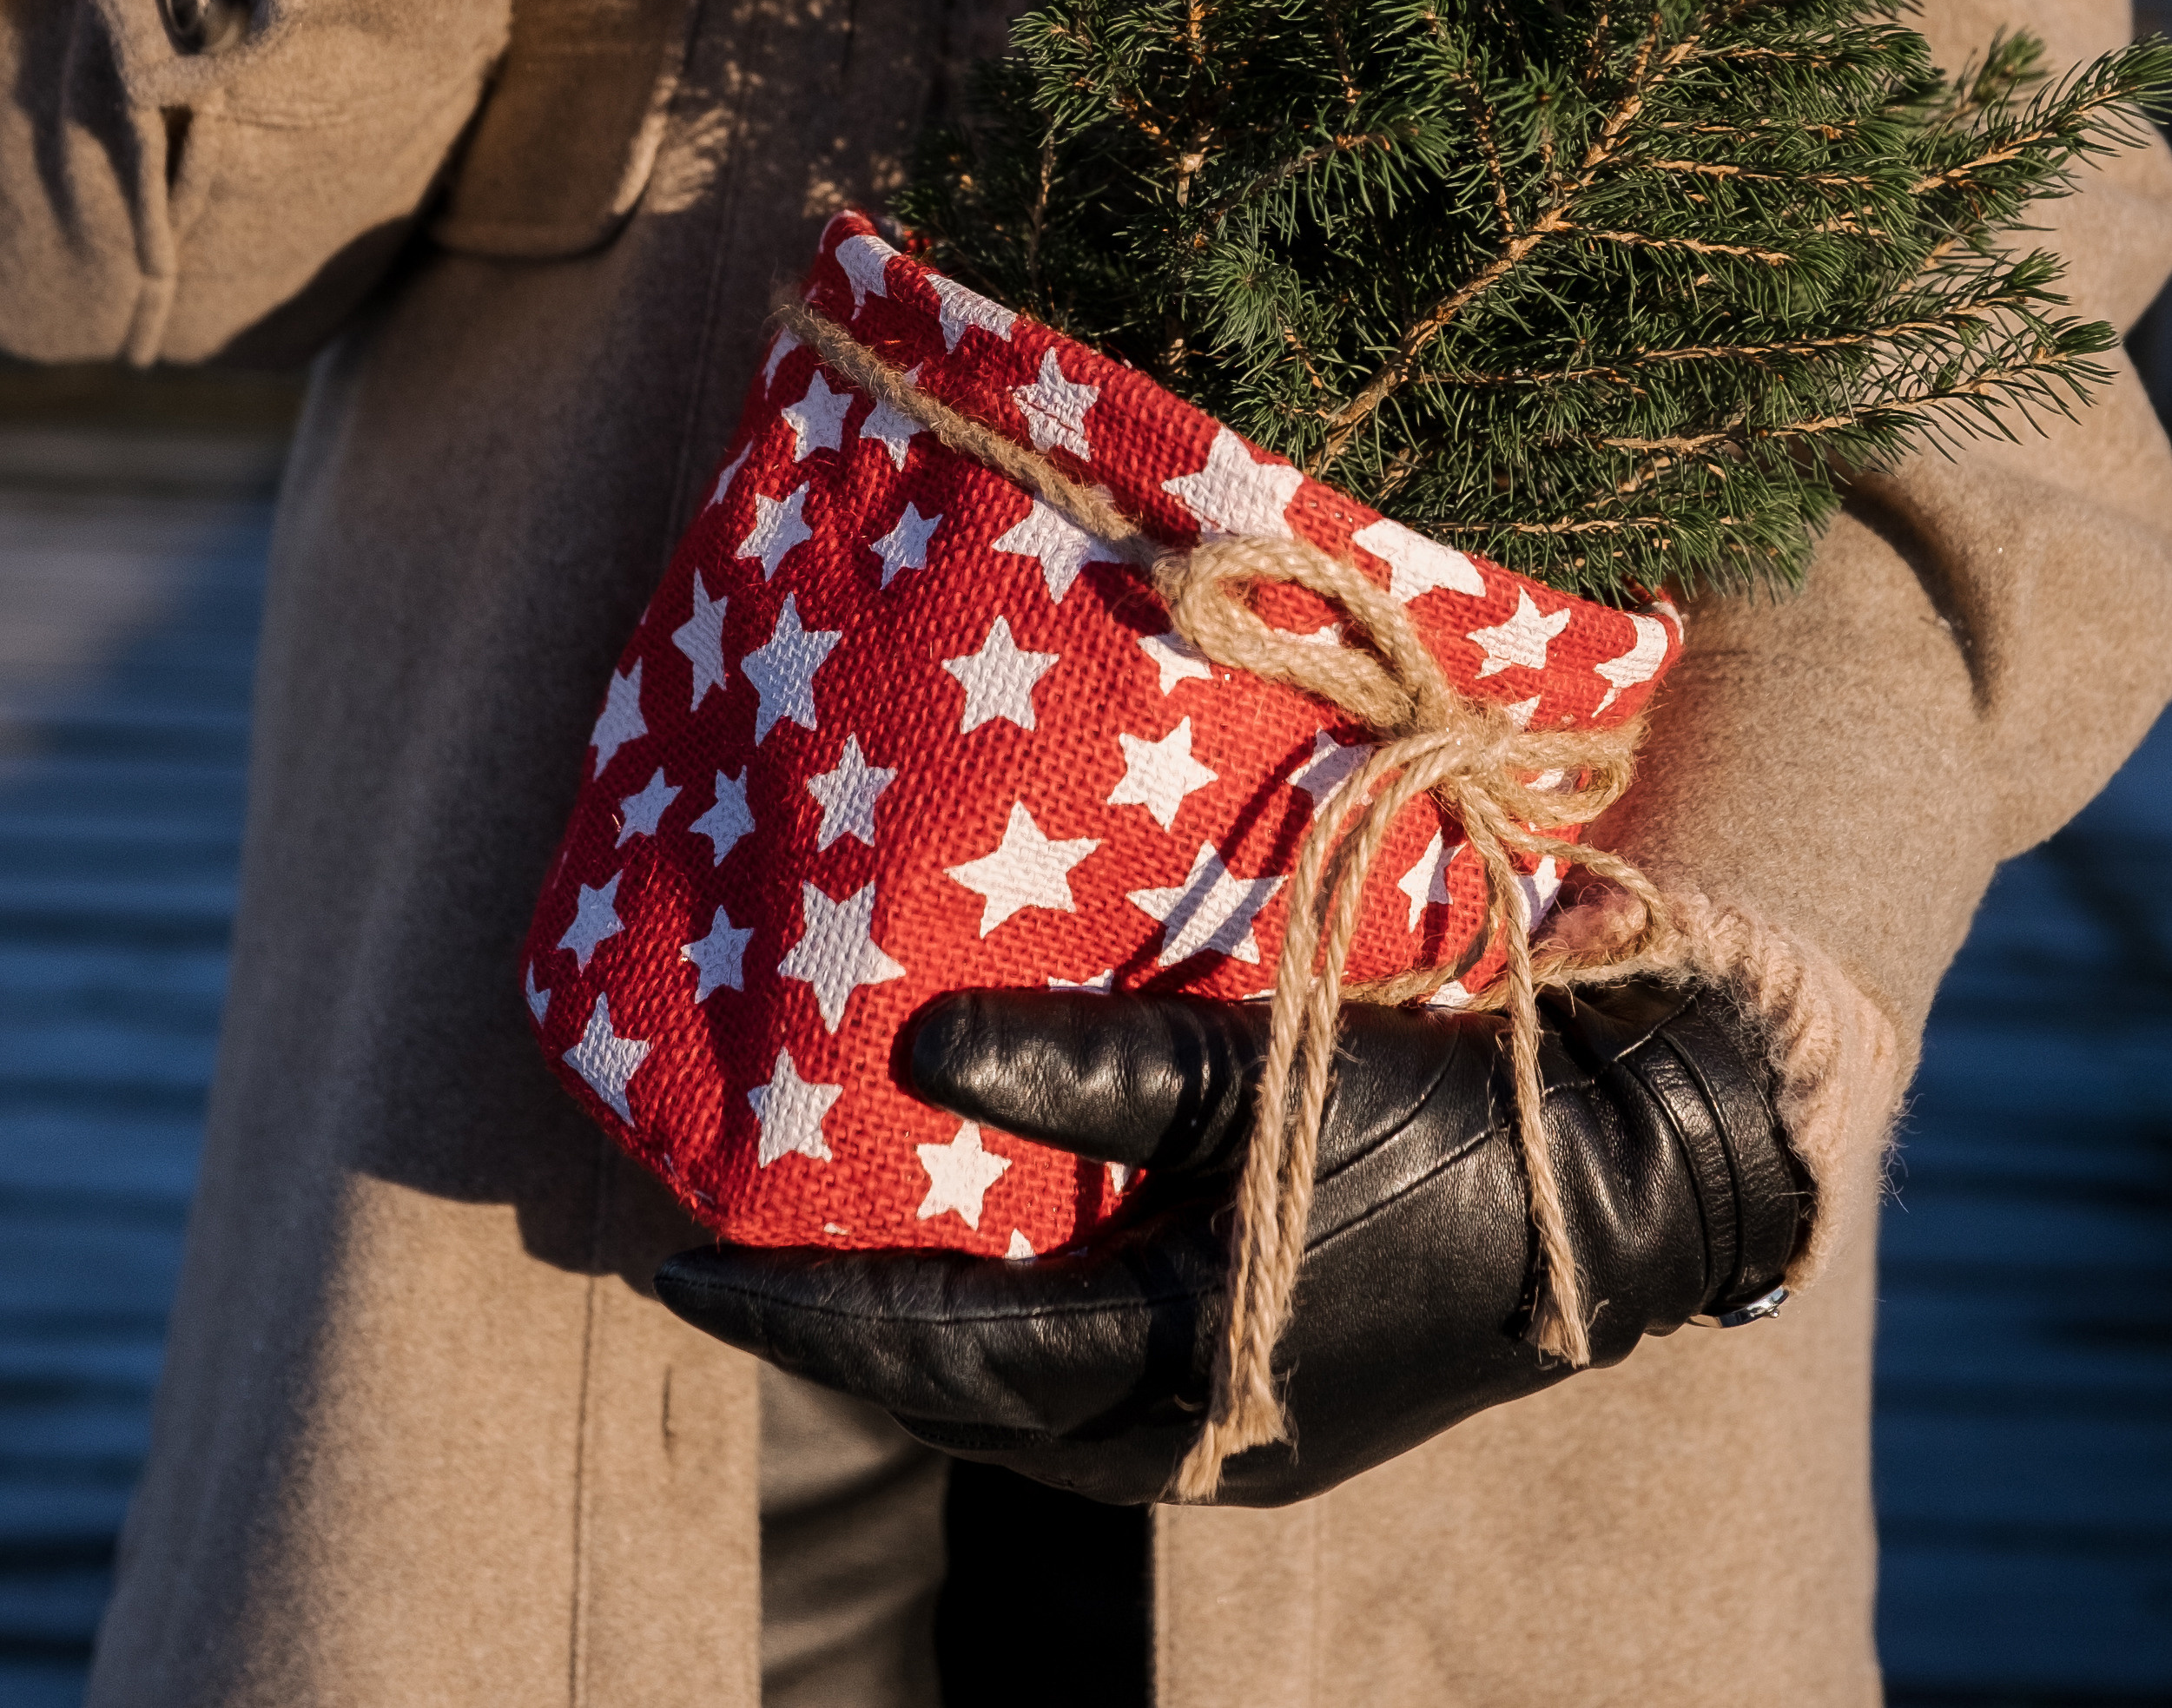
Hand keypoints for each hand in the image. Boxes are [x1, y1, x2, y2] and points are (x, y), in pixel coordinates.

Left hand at [654, 978, 1805, 1506]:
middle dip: (834, 1338)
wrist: (1629, 1181)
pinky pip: (1085, 1372)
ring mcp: (1223, 1427)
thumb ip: (1092, 1074)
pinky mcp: (1258, 1388)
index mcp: (1174, 1374)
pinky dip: (1008, 1318)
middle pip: (957, 1399)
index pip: (934, 1354)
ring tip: (822, 1249)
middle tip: (721, 1259)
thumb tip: (911, 1056)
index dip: (794, 1314)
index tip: (669, 1266)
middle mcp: (1180, 1433)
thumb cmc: (1446, 1124)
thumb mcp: (1266, 1086)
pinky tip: (979, 1244)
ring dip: (920, 1333)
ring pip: (1017, 1398)